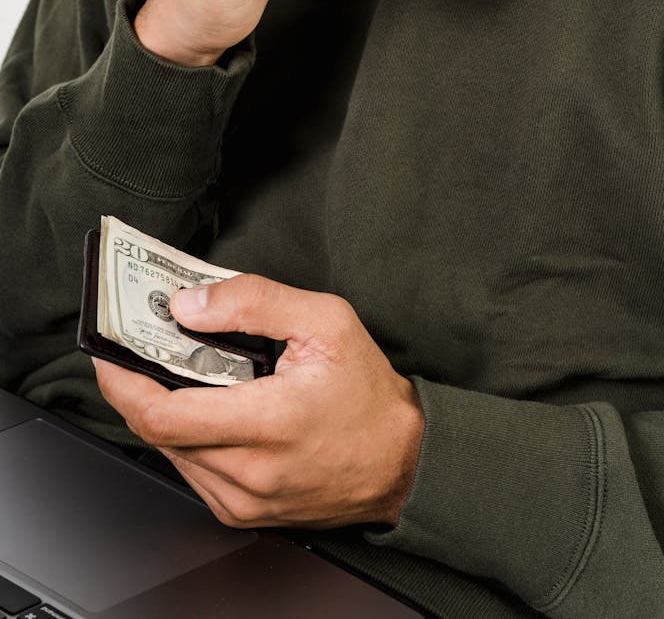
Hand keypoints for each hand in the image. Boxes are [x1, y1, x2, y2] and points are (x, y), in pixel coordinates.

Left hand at [93, 274, 424, 529]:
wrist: (404, 461)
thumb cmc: (369, 393)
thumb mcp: (326, 321)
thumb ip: (254, 301)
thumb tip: (190, 305)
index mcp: (268, 423)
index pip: (162, 415)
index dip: (122, 383)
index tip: (107, 353)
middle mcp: (249, 473)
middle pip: (158, 431)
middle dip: (140, 386)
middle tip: (142, 349)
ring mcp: (244, 501)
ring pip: (171, 452)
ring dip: (165, 412)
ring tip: (182, 373)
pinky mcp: (244, 513)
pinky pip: (192, 471)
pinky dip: (187, 436)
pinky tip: (209, 408)